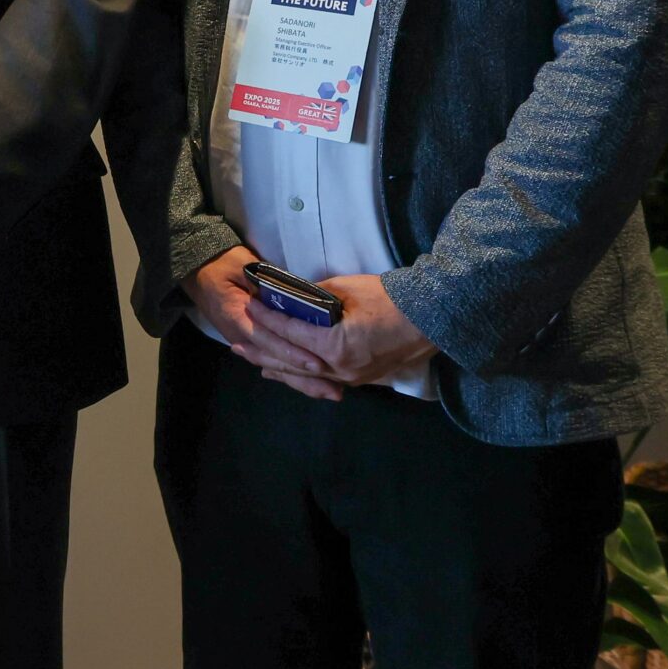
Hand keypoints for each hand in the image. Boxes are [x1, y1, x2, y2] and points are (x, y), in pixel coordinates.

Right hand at [179, 246, 344, 400]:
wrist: (198, 269)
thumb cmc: (221, 263)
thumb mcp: (243, 267)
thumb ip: (266, 284)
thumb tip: (295, 296)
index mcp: (237, 317)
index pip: (268, 340)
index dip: (293, 352)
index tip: (317, 364)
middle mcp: (240, 336)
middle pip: (275, 361)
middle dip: (305, 377)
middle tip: (334, 390)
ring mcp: (244, 340)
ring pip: (275, 366)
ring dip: (303, 381)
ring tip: (329, 392)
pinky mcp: (250, 340)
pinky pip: (273, 360)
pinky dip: (292, 373)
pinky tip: (311, 383)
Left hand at [250, 272, 436, 389]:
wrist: (431, 317)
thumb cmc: (391, 299)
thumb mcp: (347, 289)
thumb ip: (315, 296)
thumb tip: (292, 296)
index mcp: (335, 346)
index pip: (290, 332)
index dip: (267, 318)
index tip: (249, 305)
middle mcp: (340, 369)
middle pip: (291, 361)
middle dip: (261, 351)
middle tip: (236, 345)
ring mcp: (350, 378)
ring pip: (303, 375)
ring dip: (276, 366)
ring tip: (251, 360)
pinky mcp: (359, 378)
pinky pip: (320, 379)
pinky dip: (299, 374)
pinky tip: (283, 373)